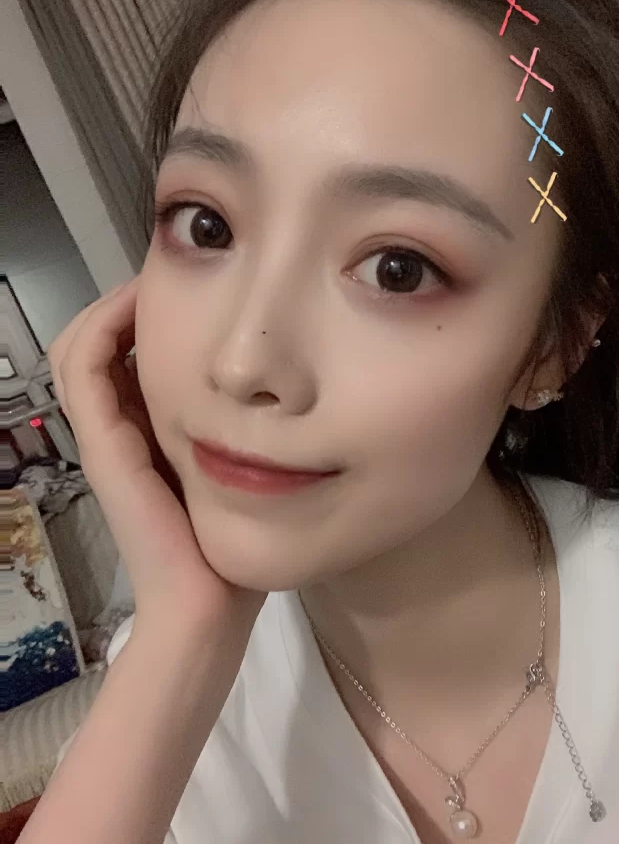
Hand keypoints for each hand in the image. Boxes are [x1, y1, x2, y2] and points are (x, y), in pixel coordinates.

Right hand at [47, 277, 266, 633]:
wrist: (209, 602)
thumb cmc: (232, 537)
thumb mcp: (242, 464)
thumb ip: (243, 425)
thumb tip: (275, 378)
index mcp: (148, 427)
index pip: (125, 351)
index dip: (148, 312)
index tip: (197, 285)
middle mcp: (121, 425)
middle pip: (97, 341)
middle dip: (130, 301)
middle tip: (173, 278)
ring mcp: (106, 434)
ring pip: (82, 345)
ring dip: (115, 305)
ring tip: (155, 285)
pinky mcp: (103, 444)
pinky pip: (86, 366)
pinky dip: (106, 325)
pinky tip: (145, 306)